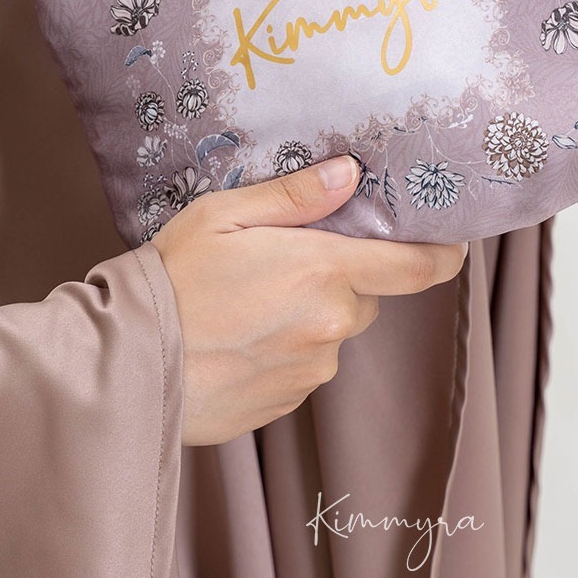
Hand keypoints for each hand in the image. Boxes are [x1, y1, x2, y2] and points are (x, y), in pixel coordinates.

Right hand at [149, 155, 467, 445]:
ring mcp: (311, 371)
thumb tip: (349, 174)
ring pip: (332, 333)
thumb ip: (294, 196)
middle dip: (339, 278)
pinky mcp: (286, 403)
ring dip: (308, 317)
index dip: (443, 254)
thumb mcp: (224, 214)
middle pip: (364, 296)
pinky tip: (238, 339)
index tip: (452, 244)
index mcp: (324, 272)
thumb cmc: (171, 279)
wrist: (126, 365)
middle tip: (284, 264)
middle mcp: (331, 327)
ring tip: (245, 305)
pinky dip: (284, 350)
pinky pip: (304, 367)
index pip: (417, 267)